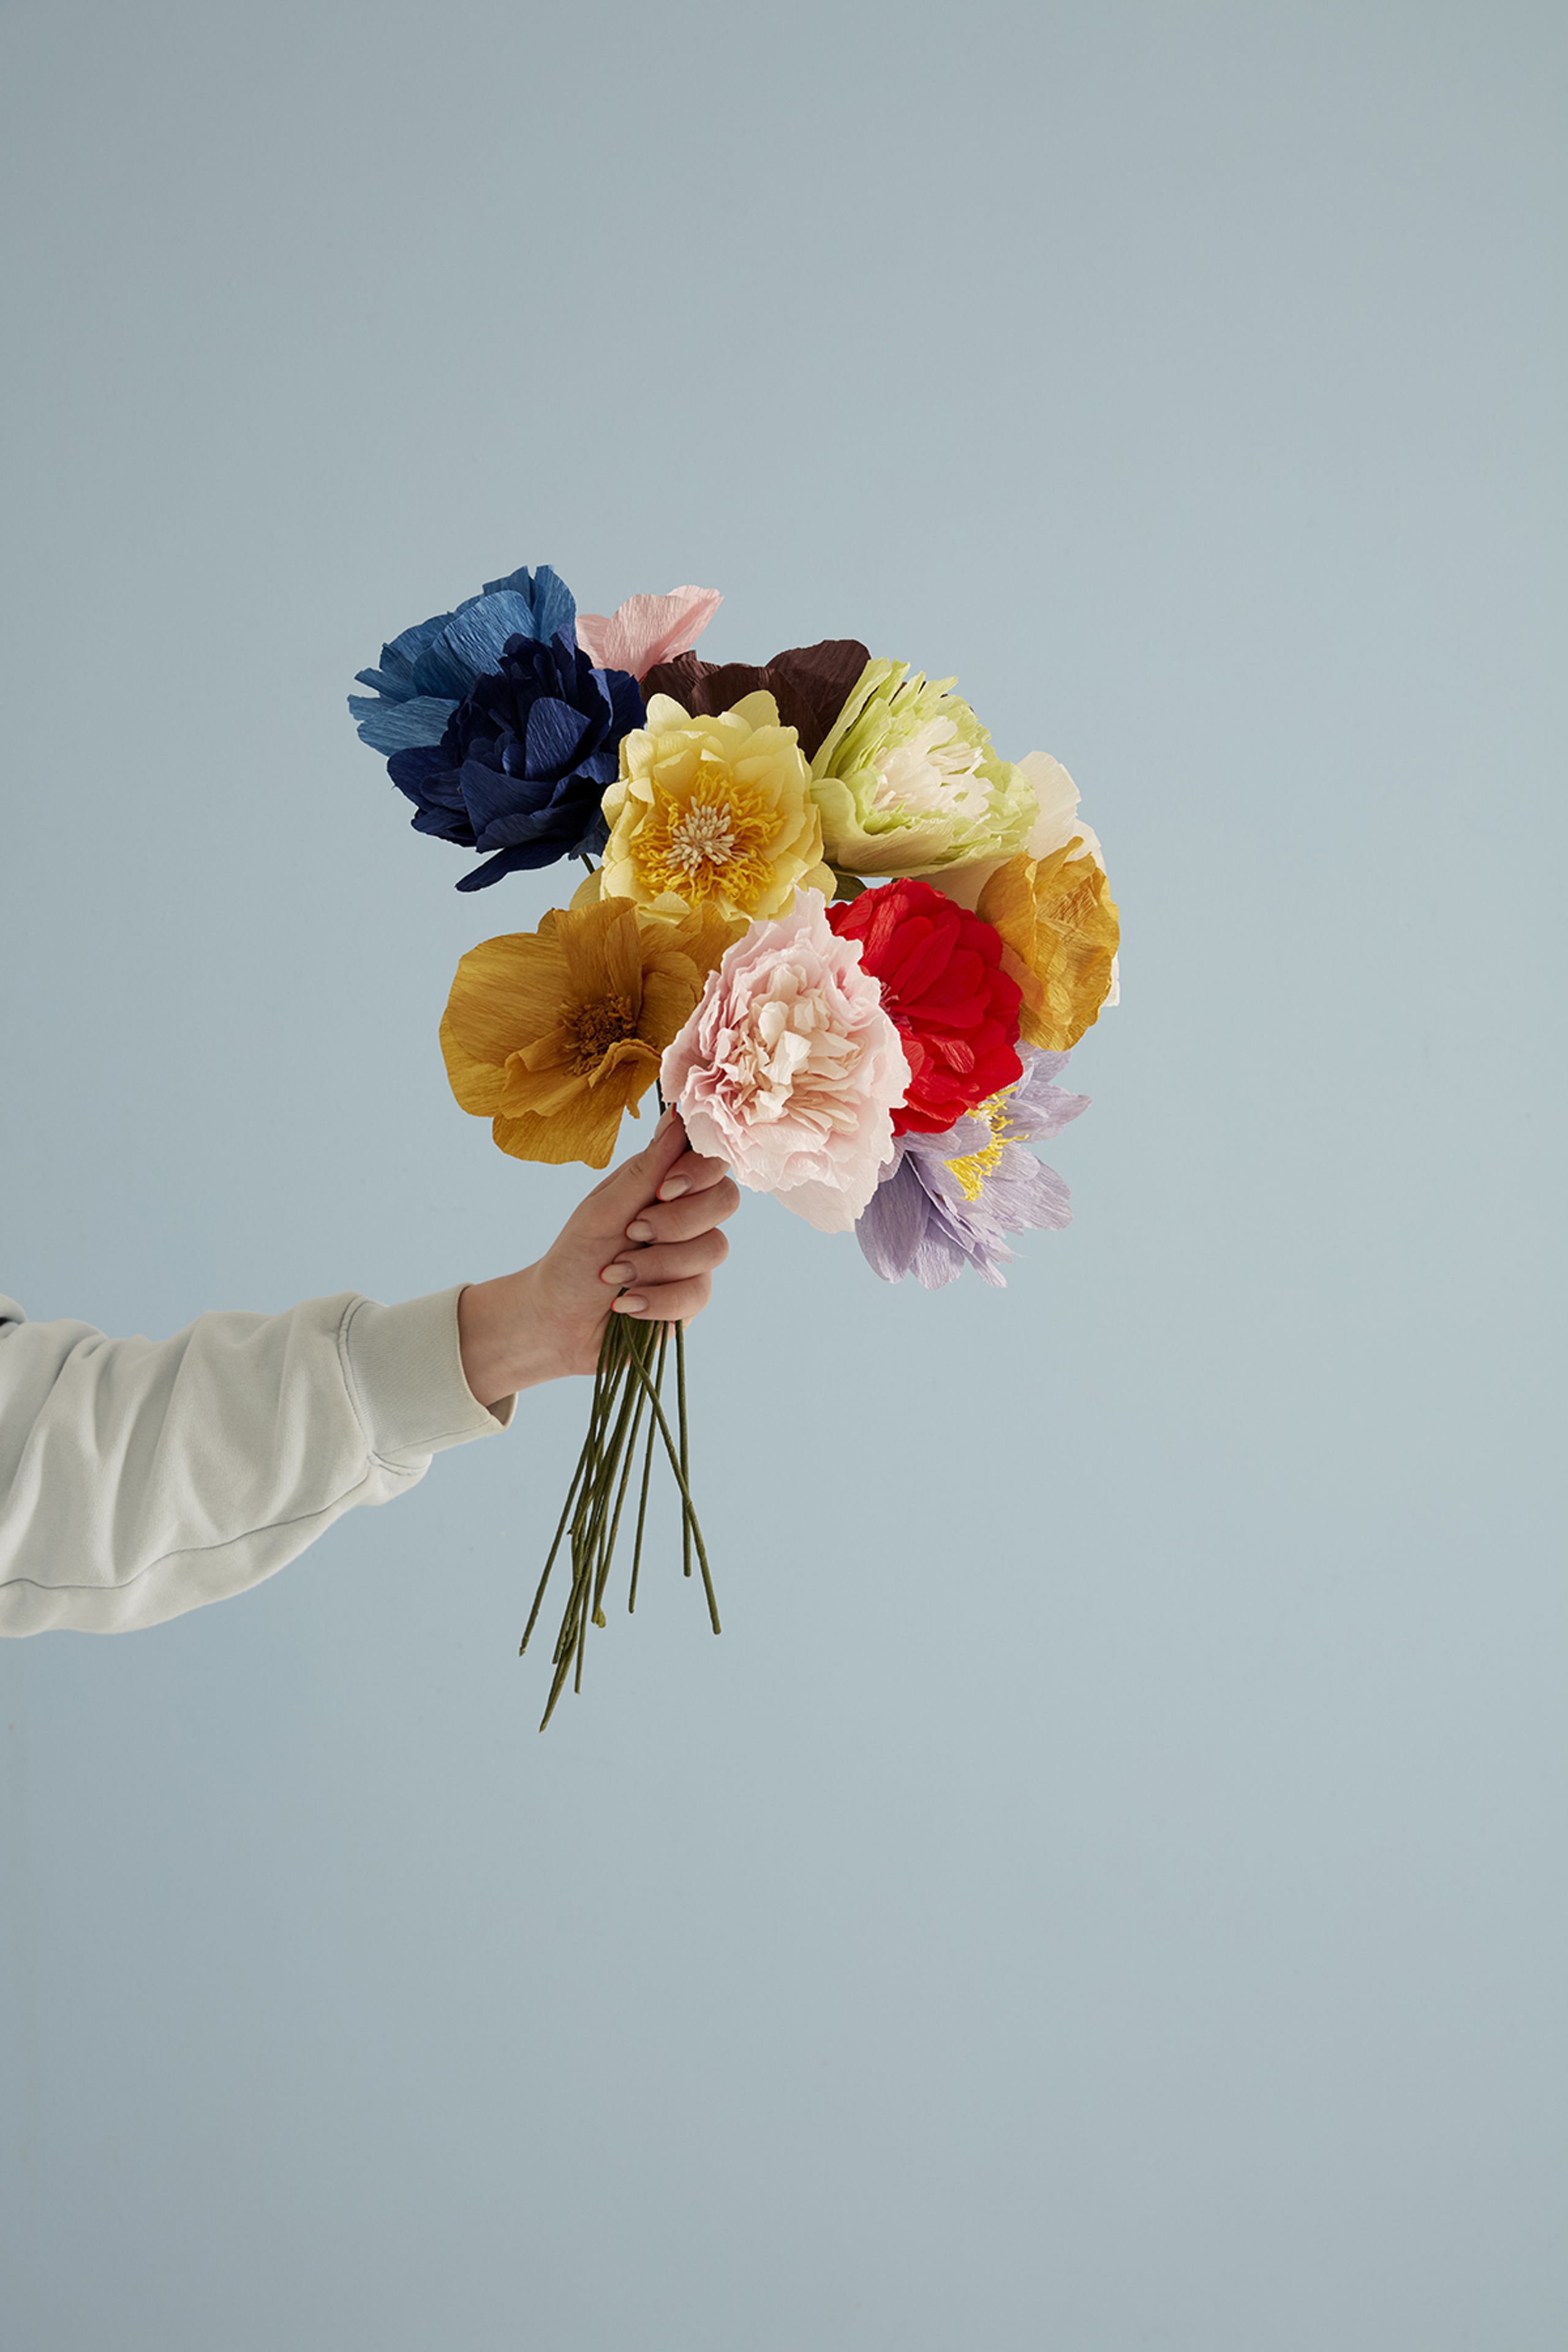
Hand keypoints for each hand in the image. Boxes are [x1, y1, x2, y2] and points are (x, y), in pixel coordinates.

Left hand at [455, 1111, 739, 1406]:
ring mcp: (694, 1258)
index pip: (711, 1160)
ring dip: (657, 1264)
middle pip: (726, 1199)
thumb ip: (644, 1170)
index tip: (664, 1189)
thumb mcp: (602, 1212)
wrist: (557, 1323)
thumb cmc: (574, 1259)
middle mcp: (686, 1216)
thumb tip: (677, 1116)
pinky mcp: (693, 1297)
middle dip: (679, 1220)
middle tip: (634, 1232)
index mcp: (663, 1184)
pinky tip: (626, 1304)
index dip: (699, 1171)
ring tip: (614, 1274)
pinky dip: (657, 1299)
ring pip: (714, 1248)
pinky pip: (699, 1293)